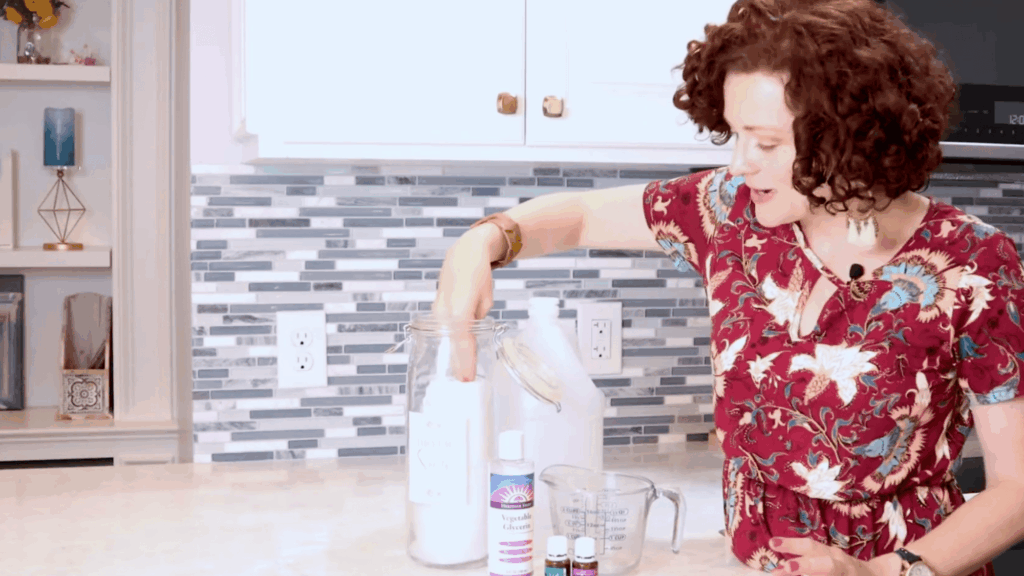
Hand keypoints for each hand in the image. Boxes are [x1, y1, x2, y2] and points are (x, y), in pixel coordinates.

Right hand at [431, 228, 497, 381]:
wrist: (463, 253)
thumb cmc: (478, 273)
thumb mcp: (486, 298)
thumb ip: (479, 319)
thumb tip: (473, 337)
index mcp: (460, 305)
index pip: (462, 337)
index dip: (464, 359)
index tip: (467, 377)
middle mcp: (444, 310)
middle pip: (451, 342)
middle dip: (457, 363)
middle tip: (465, 383)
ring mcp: (437, 310)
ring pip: (444, 338)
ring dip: (452, 356)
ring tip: (460, 378)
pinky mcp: (435, 311)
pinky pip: (441, 332)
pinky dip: (447, 345)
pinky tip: (453, 359)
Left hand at [769, 537, 900, 575]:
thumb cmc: (842, 569)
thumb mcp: (824, 560)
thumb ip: (802, 564)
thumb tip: (776, 570)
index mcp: (831, 555)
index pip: (810, 547)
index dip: (791, 545)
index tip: (772, 543)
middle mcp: (842, 565)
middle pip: (827, 565)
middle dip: (807, 566)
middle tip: (787, 568)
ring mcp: (848, 575)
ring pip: (833, 572)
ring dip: (813, 573)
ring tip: (791, 570)